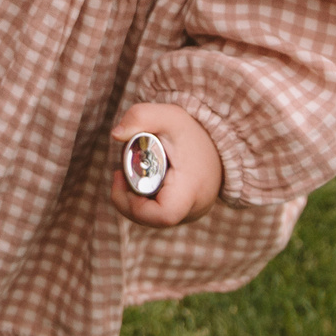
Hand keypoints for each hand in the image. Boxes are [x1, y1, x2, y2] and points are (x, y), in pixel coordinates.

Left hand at [108, 102, 222, 227]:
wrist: (221, 141)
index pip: (164, 215)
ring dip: (133, 201)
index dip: (134, 205)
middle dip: (127, 199)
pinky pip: (159, 215)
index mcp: (192, 188)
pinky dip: (144, 202)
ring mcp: (192, 212)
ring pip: (153, 219)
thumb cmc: (193, 129)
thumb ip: (140, 116)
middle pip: (151, 220)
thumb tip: (115, 135)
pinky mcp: (187, 212)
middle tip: (120, 173)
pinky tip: (139, 182)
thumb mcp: (168, 115)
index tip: (122, 177)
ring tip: (129, 175)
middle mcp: (195, 207)